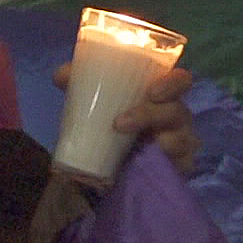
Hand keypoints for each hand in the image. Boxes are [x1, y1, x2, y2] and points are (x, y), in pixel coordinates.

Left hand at [54, 63, 199, 172]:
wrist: (107, 166)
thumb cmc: (110, 123)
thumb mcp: (93, 103)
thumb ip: (78, 85)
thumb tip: (61, 75)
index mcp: (161, 96)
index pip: (180, 82)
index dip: (173, 83)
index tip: (152, 90)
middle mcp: (176, 116)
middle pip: (179, 110)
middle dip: (153, 114)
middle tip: (123, 121)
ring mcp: (181, 143)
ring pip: (180, 139)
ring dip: (154, 138)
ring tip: (122, 136)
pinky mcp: (179, 167)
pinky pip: (181, 164)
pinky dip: (166, 161)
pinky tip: (148, 160)